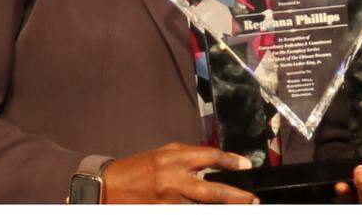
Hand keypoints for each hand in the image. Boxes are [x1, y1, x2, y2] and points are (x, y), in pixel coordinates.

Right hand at [101, 142, 259, 203]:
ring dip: (219, 208)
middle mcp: (173, 181)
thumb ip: (191, 156)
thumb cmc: (139, 168)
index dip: (231, 161)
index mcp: (175, 159)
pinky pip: (187, 212)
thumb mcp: (166, 152)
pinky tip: (210, 209)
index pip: (210, 157)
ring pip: (201, 207)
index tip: (245, 166)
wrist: (109, 187)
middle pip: (212, 191)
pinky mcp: (163, 212)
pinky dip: (199, 210)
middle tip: (252, 200)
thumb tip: (217, 161)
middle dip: (235, 197)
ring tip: (239, 206)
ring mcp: (168, 201)